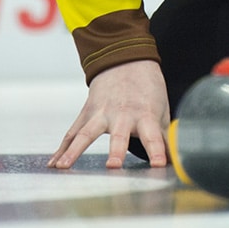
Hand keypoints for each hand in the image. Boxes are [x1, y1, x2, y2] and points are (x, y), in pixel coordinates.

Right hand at [48, 59, 170, 169]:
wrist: (126, 60)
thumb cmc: (148, 90)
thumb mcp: (162, 110)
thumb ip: (164, 137)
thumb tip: (175, 162)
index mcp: (145, 115)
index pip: (154, 136)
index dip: (157, 151)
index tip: (159, 165)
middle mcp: (122, 115)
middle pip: (119, 135)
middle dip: (116, 151)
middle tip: (113, 166)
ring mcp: (101, 114)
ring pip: (86, 134)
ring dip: (75, 150)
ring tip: (64, 167)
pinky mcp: (86, 114)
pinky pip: (72, 134)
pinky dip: (61, 149)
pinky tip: (53, 164)